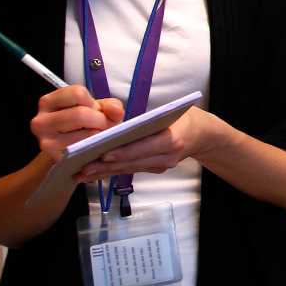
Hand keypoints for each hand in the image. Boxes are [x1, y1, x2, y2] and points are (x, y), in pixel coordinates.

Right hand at [31, 85, 123, 163]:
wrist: (73, 152)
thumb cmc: (85, 126)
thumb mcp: (98, 109)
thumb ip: (110, 106)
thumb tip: (116, 111)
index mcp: (48, 102)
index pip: (77, 93)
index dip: (94, 103)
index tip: (98, 112)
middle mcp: (41, 121)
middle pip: (80, 114)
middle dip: (101, 121)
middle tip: (106, 128)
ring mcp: (45, 142)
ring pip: (83, 135)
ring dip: (99, 137)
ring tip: (100, 138)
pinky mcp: (55, 159)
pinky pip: (83, 152)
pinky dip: (95, 149)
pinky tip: (94, 148)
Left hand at [74, 106, 218, 183]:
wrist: (203, 135)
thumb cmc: (183, 117)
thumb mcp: (169, 112)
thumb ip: (146, 120)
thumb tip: (114, 125)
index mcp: (171, 140)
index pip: (143, 148)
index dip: (123, 152)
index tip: (103, 154)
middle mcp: (166, 157)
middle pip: (132, 163)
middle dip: (106, 166)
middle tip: (83, 167)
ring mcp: (161, 166)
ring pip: (129, 170)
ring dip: (105, 172)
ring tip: (82, 173)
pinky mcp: (156, 169)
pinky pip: (132, 171)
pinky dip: (113, 172)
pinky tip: (95, 174)